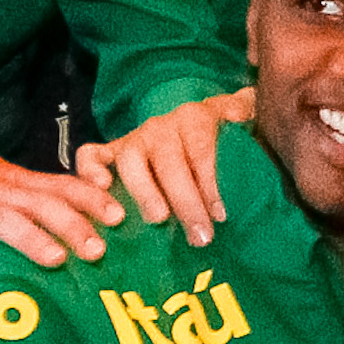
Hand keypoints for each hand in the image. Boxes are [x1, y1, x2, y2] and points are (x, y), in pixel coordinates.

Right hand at [0, 137, 124, 298]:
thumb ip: (25, 194)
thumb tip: (67, 216)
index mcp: (12, 180)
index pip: (60, 185)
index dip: (92, 199)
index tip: (120, 216)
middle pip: (41, 203)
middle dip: (73, 224)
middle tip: (98, 249)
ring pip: (1, 220)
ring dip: (30, 239)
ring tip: (54, 260)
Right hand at [73, 88, 253, 247]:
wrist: (191, 129)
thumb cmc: (220, 139)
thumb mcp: (240, 127)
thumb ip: (246, 119)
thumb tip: (251, 107)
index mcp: (195, 117)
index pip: (202, 150)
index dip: (211, 183)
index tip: (220, 214)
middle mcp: (161, 125)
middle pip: (170, 161)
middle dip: (185, 200)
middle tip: (199, 236)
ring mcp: (133, 139)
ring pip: (131, 160)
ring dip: (144, 191)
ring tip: (158, 220)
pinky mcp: (110, 154)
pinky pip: (91, 156)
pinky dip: (91, 170)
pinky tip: (104, 190)